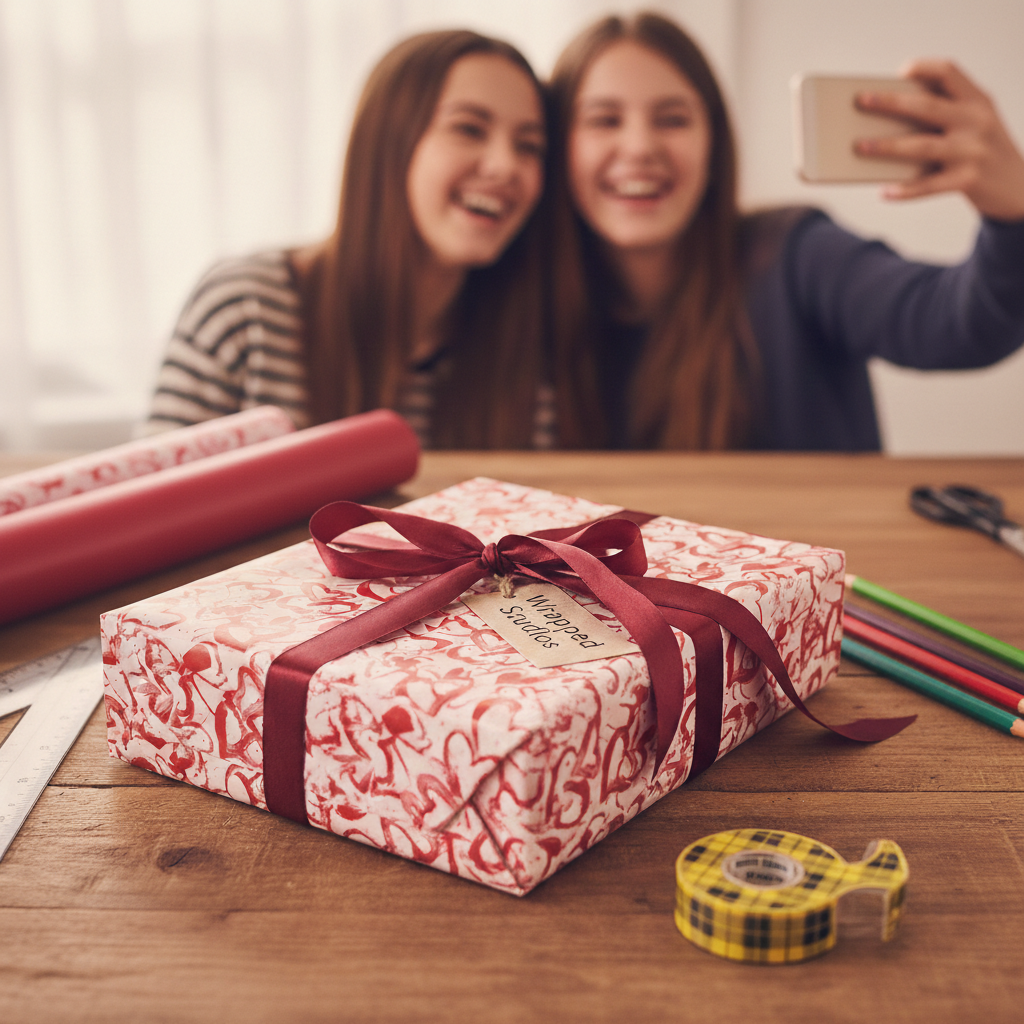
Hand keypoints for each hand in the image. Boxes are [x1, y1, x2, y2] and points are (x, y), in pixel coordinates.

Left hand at [855, 60, 1023, 221]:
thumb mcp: (975, 124)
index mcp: (977, 101)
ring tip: (860, 146)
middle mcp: (976, 121)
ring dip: (887, 146)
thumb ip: (944, 116)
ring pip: (921, 146)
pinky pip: (928, 185)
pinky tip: (884, 192)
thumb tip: (888, 123)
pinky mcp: (969, 180)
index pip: (949, 72)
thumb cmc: (983, 152)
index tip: (899, 72)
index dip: (923, 68)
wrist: (1019, 187)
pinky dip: (905, 190)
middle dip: (890, 102)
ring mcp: (973, 151)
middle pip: (927, 107)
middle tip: (861, 100)